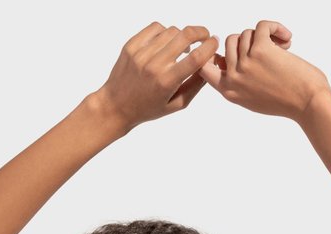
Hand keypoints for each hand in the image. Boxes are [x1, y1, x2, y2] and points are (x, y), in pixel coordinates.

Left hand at [92, 22, 219, 132]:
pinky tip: (166, 42)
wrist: (116, 106)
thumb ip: (195, 85)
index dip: (209, 47)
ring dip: (182, 35)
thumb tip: (209, 65)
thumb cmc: (148, 108)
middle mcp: (153, 66)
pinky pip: (155, 28)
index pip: (195, 58)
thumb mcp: (175, 105)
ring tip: (182, 45)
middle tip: (205, 36)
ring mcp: (141, 54)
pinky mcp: (131, 45)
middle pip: (185, 36)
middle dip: (200, 32)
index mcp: (166, 82)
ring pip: (171, 30)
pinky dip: (165, 31)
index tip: (215, 43)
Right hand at [198, 20, 329, 120]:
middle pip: (230, 42)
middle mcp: (234, 77)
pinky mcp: (261, 49)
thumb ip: (238, 82)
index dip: (212, 54)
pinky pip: (262, 25)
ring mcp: (246, 63)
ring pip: (246, 33)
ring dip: (264, 36)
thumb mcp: (252, 99)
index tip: (228, 50)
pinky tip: (286, 38)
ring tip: (281, 47)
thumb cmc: (285, 102)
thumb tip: (228, 59)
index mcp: (229, 91)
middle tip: (266, 50)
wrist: (308, 104)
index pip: (204, 68)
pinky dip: (275, 27)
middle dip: (248, 41)